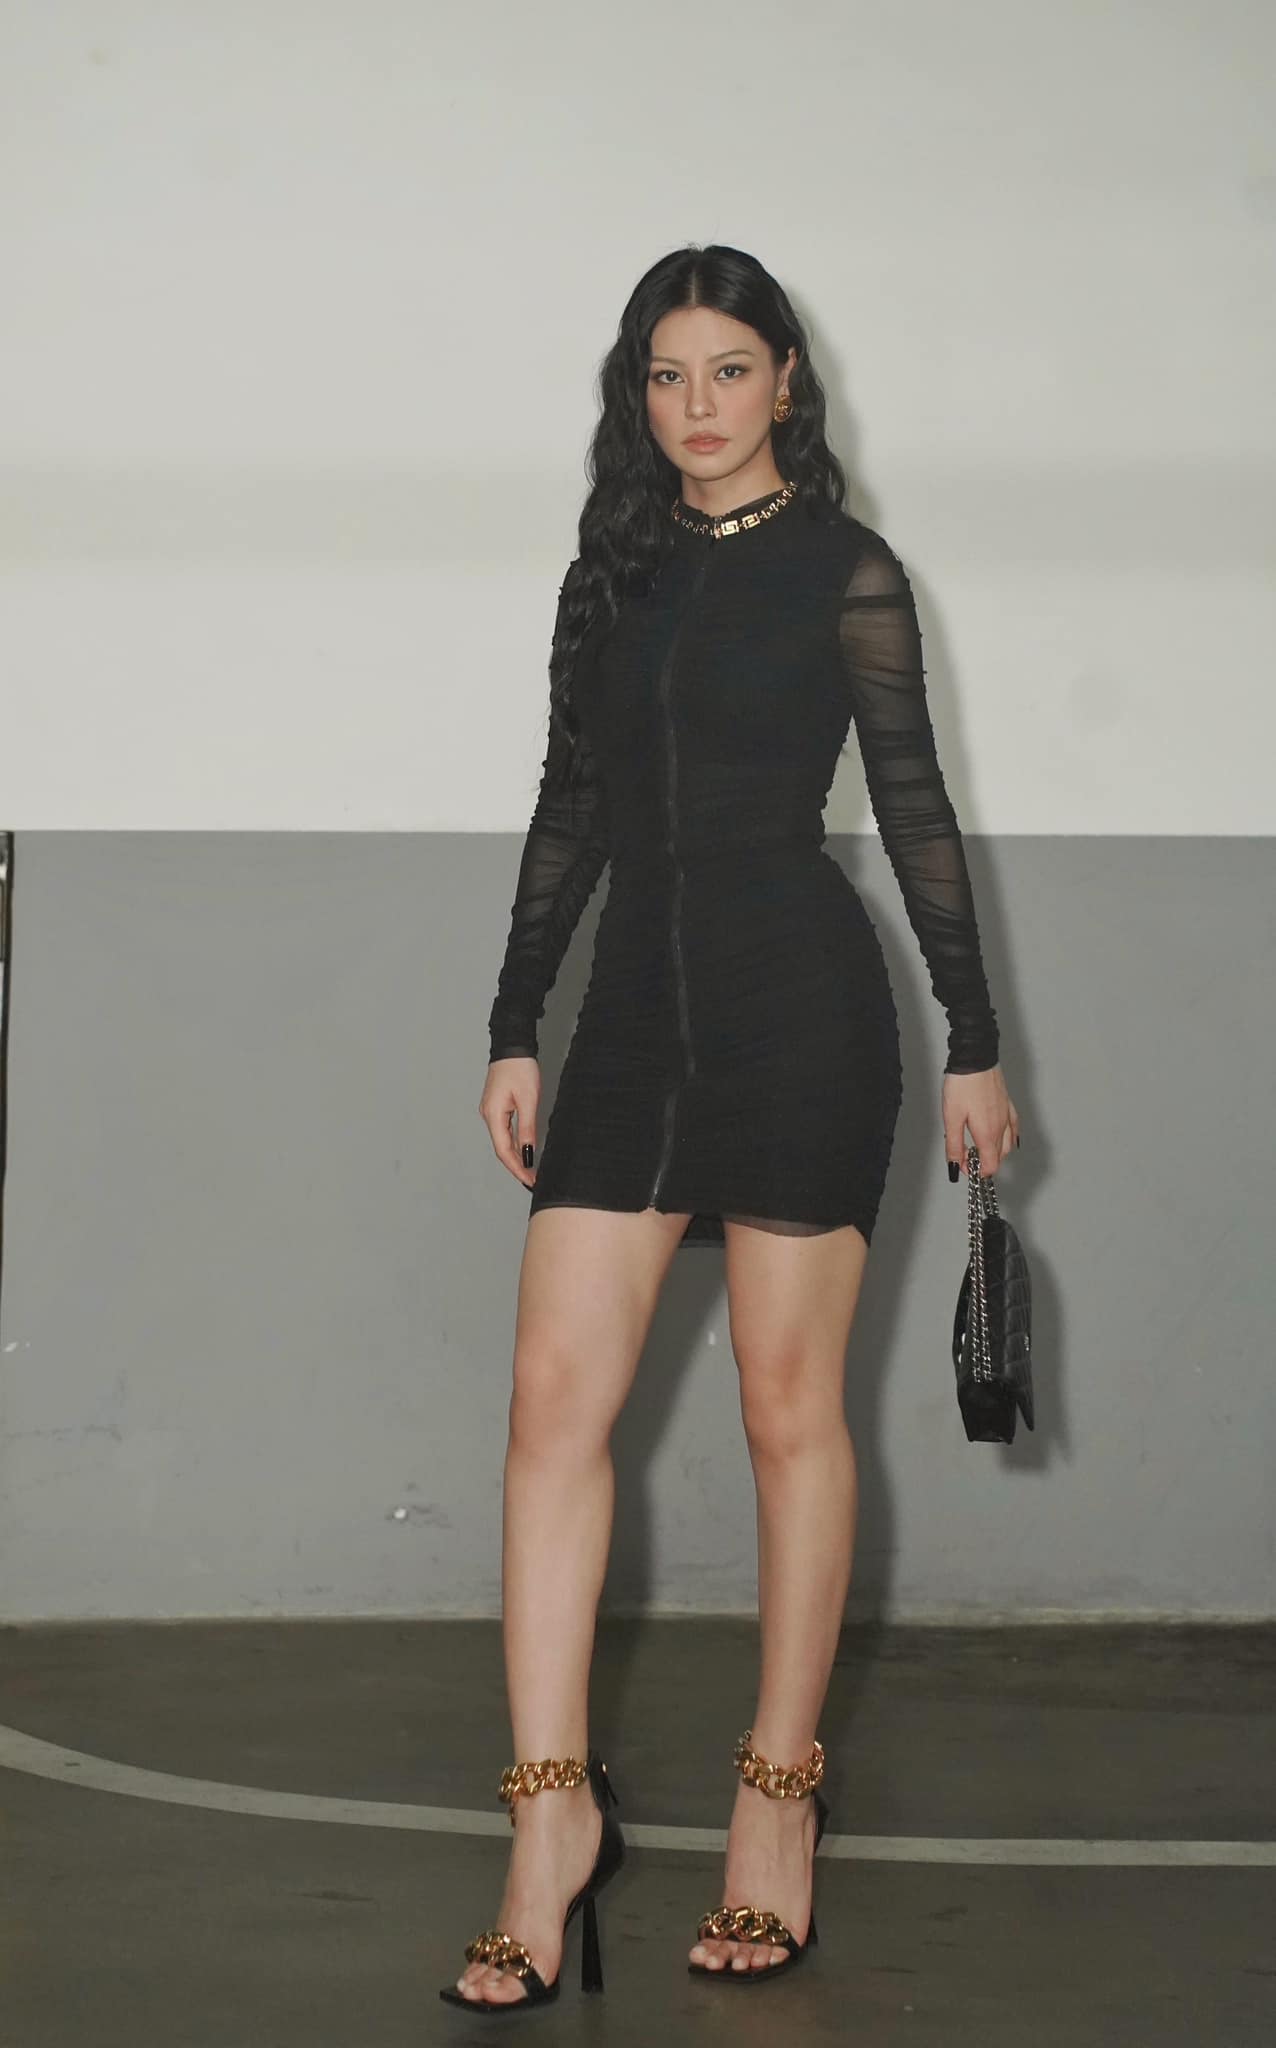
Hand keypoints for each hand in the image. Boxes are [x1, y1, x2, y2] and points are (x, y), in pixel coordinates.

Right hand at [480, 1056, 540, 1187]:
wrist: (512, 1046)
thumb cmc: (520, 1068)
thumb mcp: (528, 1100)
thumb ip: (527, 1128)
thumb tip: (528, 1152)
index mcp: (493, 1115)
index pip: (504, 1151)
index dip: (517, 1169)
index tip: (530, 1180)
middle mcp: (488, 1115)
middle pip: (502, 1149)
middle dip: (517, 1166)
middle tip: (533, 1179)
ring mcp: (491, 1111)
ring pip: (503, 1140)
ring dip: (516, 1156)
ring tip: (531, 1169)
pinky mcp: (497, 1106)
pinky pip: (504, 1130)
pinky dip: (515, 1143)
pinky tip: (525, 1149)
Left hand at [942, 1064, 1018, 1179]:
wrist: (975, 1059)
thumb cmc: (962, 1085)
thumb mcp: (951, 1119)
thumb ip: (954, 1146)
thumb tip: (955, 1168)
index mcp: (988, 1133)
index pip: (990, 1166)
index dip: (976, 1172)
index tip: (963, 1166)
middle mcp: (1001, 1127)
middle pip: (999, 1157)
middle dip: (983, 1162)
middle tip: (965, 1156)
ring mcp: (1007, 1115)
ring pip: (1008, 1144)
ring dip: (995, 1152)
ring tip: (980, 1148)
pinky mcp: (1008, 1104)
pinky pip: (1014, 1128)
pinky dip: (1009, 1138)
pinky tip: (1004, 1136)